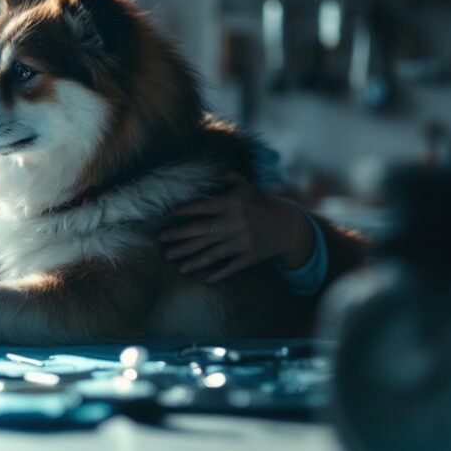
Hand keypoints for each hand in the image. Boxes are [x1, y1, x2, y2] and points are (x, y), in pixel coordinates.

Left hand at [156, 173, 313, 282]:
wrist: (289, 226)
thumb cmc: (262, 204)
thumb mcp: (248, 187)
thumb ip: (230, 178)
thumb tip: (217, 171)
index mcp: (231, 204)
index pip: (201, 208)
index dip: (181, 213)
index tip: (164, 218)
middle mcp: (234, 223)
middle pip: (201, 231)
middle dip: (179, 237)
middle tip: (161, 242)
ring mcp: (242, 242)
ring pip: (212, 252)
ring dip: (192, 258)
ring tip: (174, 262)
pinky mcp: (250, 256)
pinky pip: (232, 267)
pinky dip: (219, 273)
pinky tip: (204, 279)